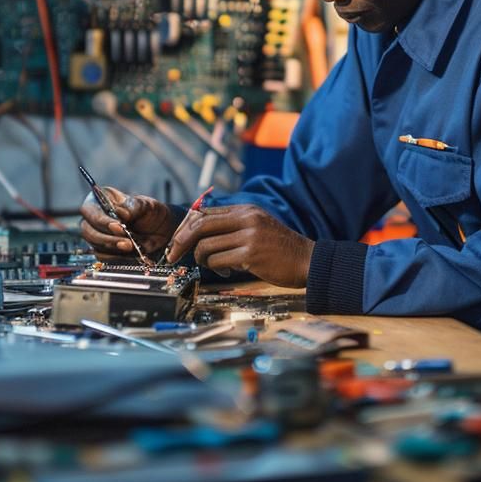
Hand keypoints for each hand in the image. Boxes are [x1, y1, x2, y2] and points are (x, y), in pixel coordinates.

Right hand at [78, 187, 176, 260]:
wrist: (161, 230)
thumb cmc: (150, 213)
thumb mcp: (146, 205)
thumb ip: (133, 206)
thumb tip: (121, 212)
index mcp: (100, 200)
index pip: (89, 210)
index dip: (102, 221)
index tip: (118, 227)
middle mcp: (95, 218)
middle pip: (87, 230)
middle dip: (107, 239)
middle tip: (127, 243)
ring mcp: (98, 235)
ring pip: (94, 245)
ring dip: (113, 248)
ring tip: (132, 247)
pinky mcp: (104, 250)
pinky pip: (102, 257)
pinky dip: (116, 257)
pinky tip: (130, 253)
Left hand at [166, 204, 314, 288]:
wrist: (308, 261)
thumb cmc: (280, 249)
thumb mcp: (258, 227)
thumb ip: (234, 226)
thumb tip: (202, 232)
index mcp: (246, 210)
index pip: (205, 213)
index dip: (186, 227)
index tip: (177, 241)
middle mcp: (246, 218)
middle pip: (200, 226)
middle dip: (181, 241)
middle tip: (172, 255)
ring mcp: (249, 235)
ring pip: (206, 246)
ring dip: (202, 259)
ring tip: (213, 265)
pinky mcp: (251, 254)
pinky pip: (218, 260)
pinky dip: (215, 268)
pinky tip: (226, 270)